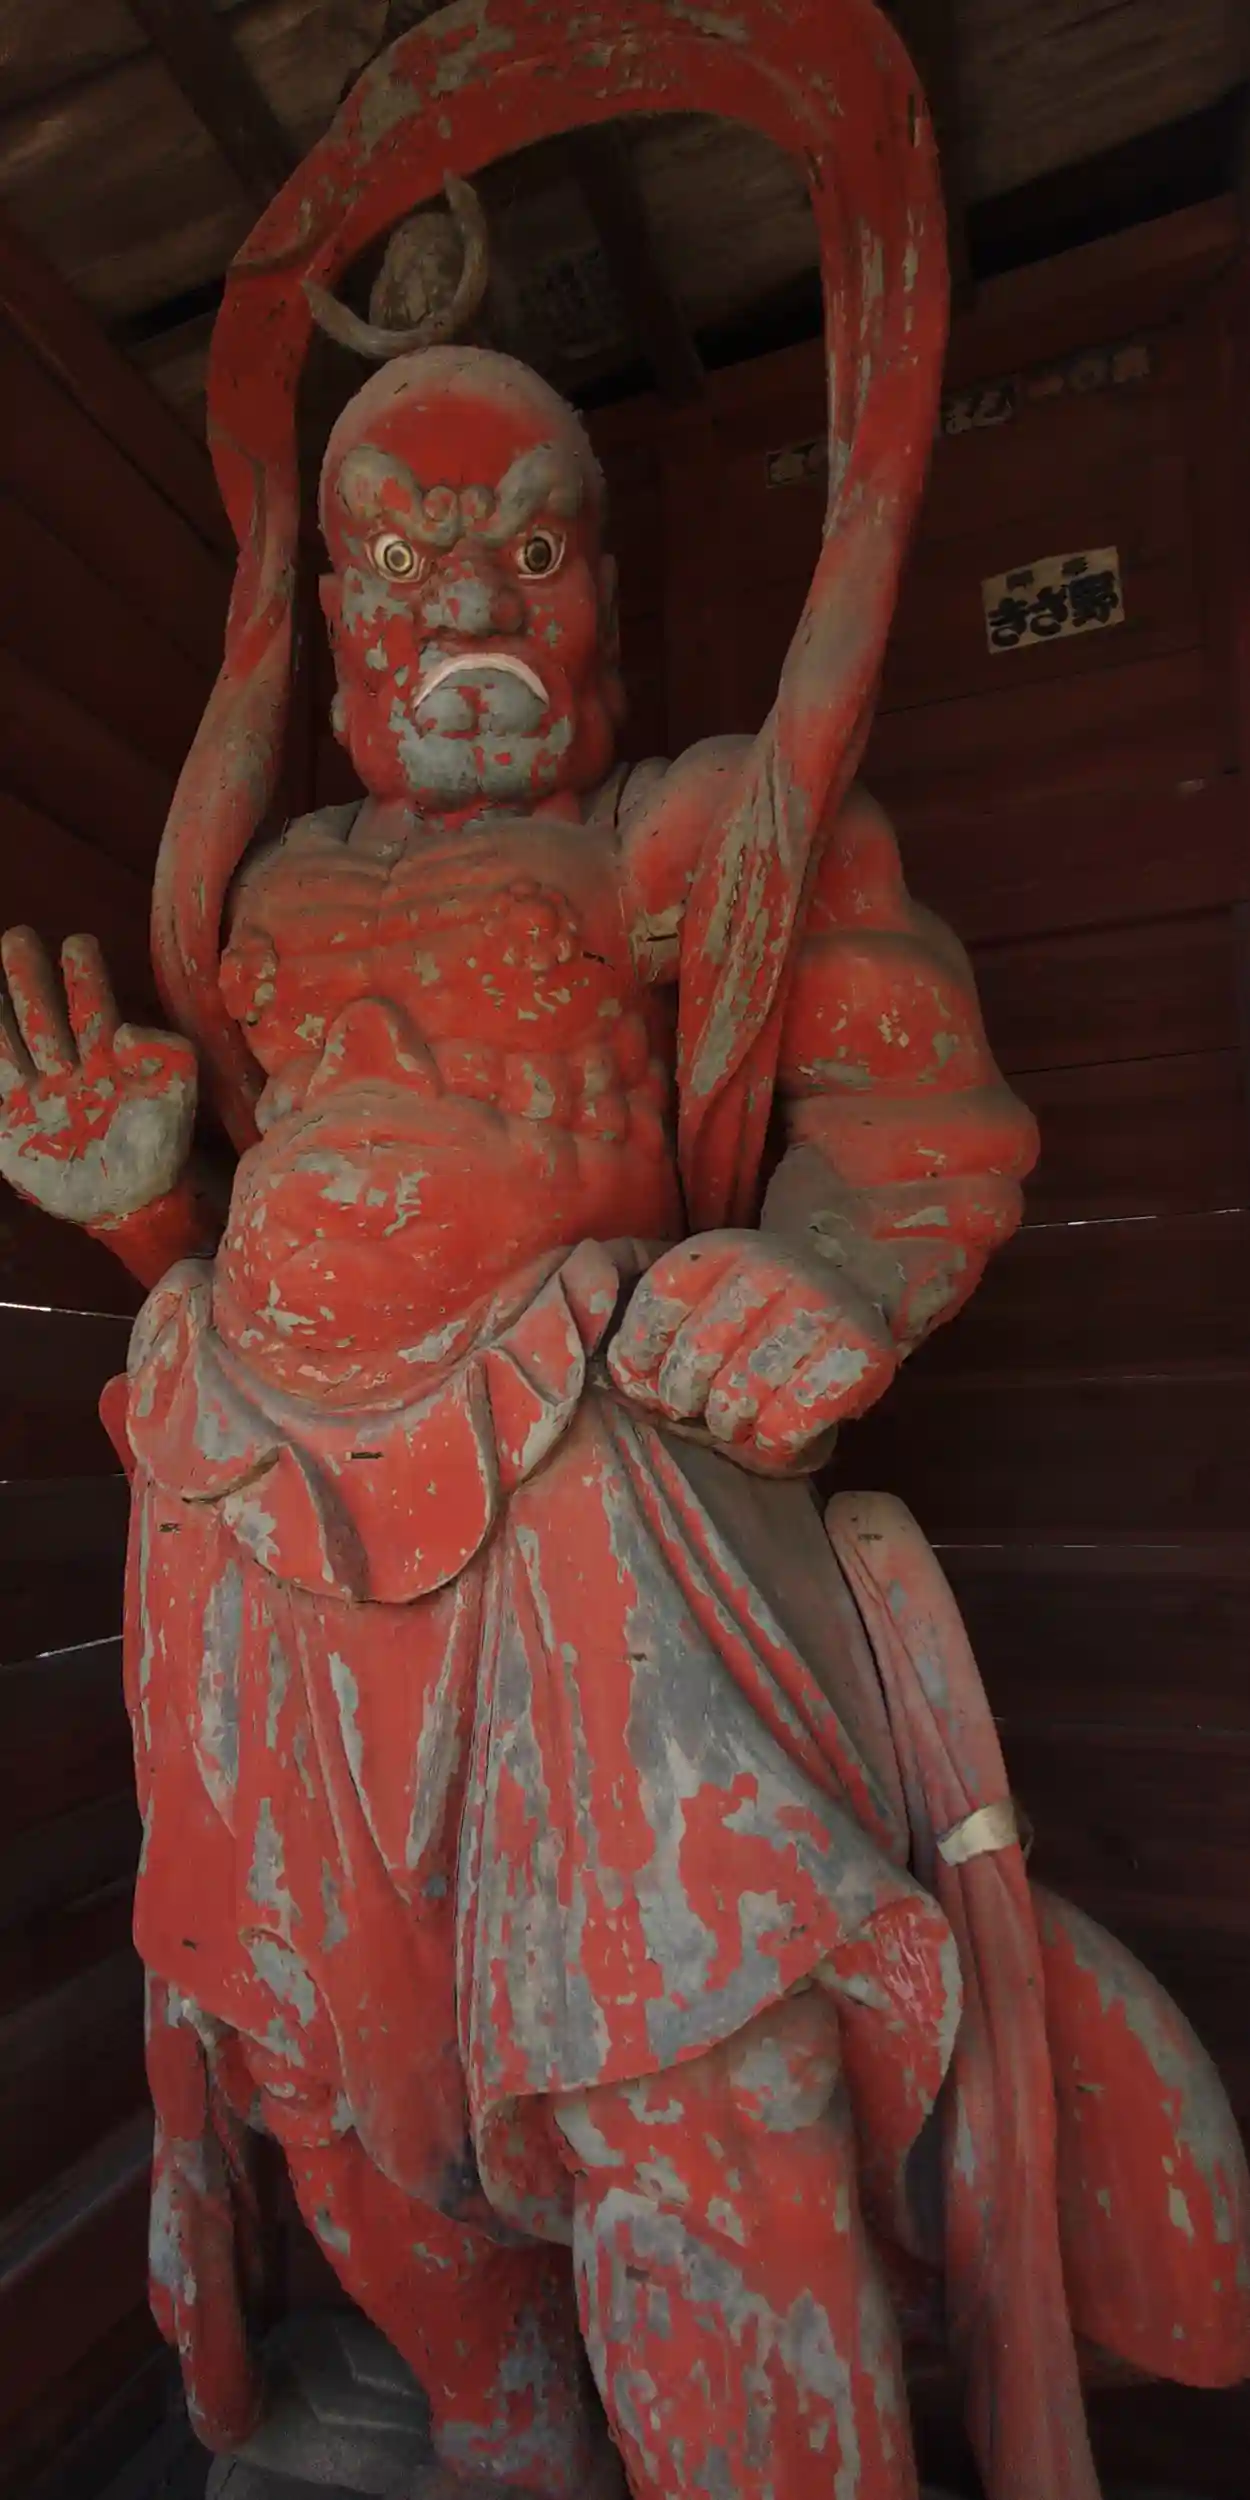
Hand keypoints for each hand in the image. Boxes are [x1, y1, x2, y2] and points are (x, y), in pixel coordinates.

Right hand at [0, 928, 195, 1225]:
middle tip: (17, 936)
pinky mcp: (10, 1119)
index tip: (78, 943)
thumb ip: (164, 1056)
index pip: (91, 1006)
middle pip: (41, 1012)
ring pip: (10, 1039)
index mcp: (105, 1056)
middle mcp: (66, 1066)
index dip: (84, 976)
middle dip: (29, 976)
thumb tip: (122, 1030)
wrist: (127, 1201)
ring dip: (0, 1008)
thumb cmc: (156, 1144)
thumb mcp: (174, 1096)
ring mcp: (35, 1092)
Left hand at [607, 1229, 896, 1470]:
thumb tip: (602, 1348)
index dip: (638, 1358)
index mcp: (720, 1250)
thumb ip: (641, 1306)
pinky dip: (771, 1444)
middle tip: (699, 1406)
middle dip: (684, 1400)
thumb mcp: (699, 1285)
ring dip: (728, 1425)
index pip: (656, 1307)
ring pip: (736, 1400)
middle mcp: (771, 1268)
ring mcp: (820, 1307)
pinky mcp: (859, 1351)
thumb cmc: (757, 1308)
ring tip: (737, 1419)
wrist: (855, 1286)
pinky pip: (785, 1426)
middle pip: (694, 1362)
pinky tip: (774, 1431)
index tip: (645, 1381)